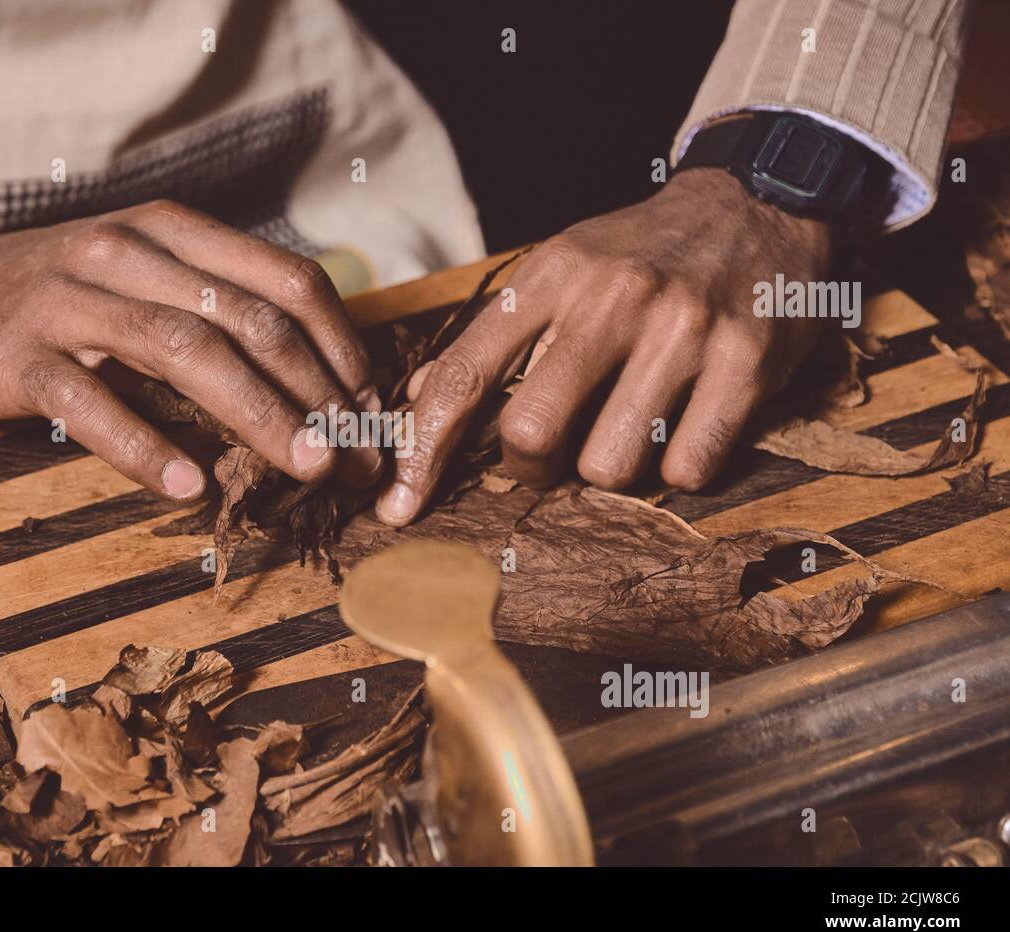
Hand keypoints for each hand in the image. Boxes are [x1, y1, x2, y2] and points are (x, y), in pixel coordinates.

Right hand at [0, 201, 381, 499]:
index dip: (339, 343)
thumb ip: (213, 309)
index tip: (370, 403)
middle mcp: (127, 253)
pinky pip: (92, 403)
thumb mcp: (139, 278)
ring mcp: (70, 302)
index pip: (284, 278)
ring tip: (306, 465)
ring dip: (258, 412)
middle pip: (247, 318)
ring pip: (185, 351)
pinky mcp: (21, 357)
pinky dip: (146, 446)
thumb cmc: (55, 298)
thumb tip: (312, 381)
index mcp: (171, 232)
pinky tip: (189, 485)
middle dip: (316, 390)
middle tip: (356, 453)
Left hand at [376, 167, 832, 525]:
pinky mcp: (746, 363)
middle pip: (532, 433)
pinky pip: (688, 468)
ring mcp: (683, 330)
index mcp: (551, 276)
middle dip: (529, 469)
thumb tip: (421, 396)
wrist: (758, 202)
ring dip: (607, 469)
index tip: (398, 505)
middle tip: (548, 458)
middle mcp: (613, 299)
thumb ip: (494, 335)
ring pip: (609, 465)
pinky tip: (683, 430)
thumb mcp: (559, 268)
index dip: (423, 451)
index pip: (463, 377)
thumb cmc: (641, 254)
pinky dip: (678, 470)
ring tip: (626, 430)